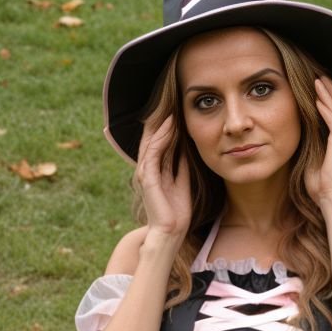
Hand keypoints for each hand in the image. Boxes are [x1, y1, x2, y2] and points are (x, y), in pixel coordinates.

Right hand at [136, 114, 191, 236]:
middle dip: (161, 118)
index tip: (177, 107)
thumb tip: (186, 145)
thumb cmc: (177, 211)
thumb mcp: (183, 180)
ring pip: (151, 140)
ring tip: (170, 104)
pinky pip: (153, 152)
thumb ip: (181, 163)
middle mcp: (147, 168)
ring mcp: (145, 172)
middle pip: (152, 136)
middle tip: (171, 98)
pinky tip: (169, 125)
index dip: (166, 124)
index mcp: (154, 170)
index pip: (158, 141)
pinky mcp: (147, 178)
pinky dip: (160, 137)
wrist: (171, 232)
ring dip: (161, 122)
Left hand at [304, 77, 331, 207]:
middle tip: (321, 76)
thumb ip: (310, 148)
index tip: (320, 89)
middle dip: (329, 91)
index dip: (329, 100)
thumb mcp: (313, 161)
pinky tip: (317, 97)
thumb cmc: (321, 186)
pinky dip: (325, 107)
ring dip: (327, 94)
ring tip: (318, 80)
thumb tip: (299, 139)